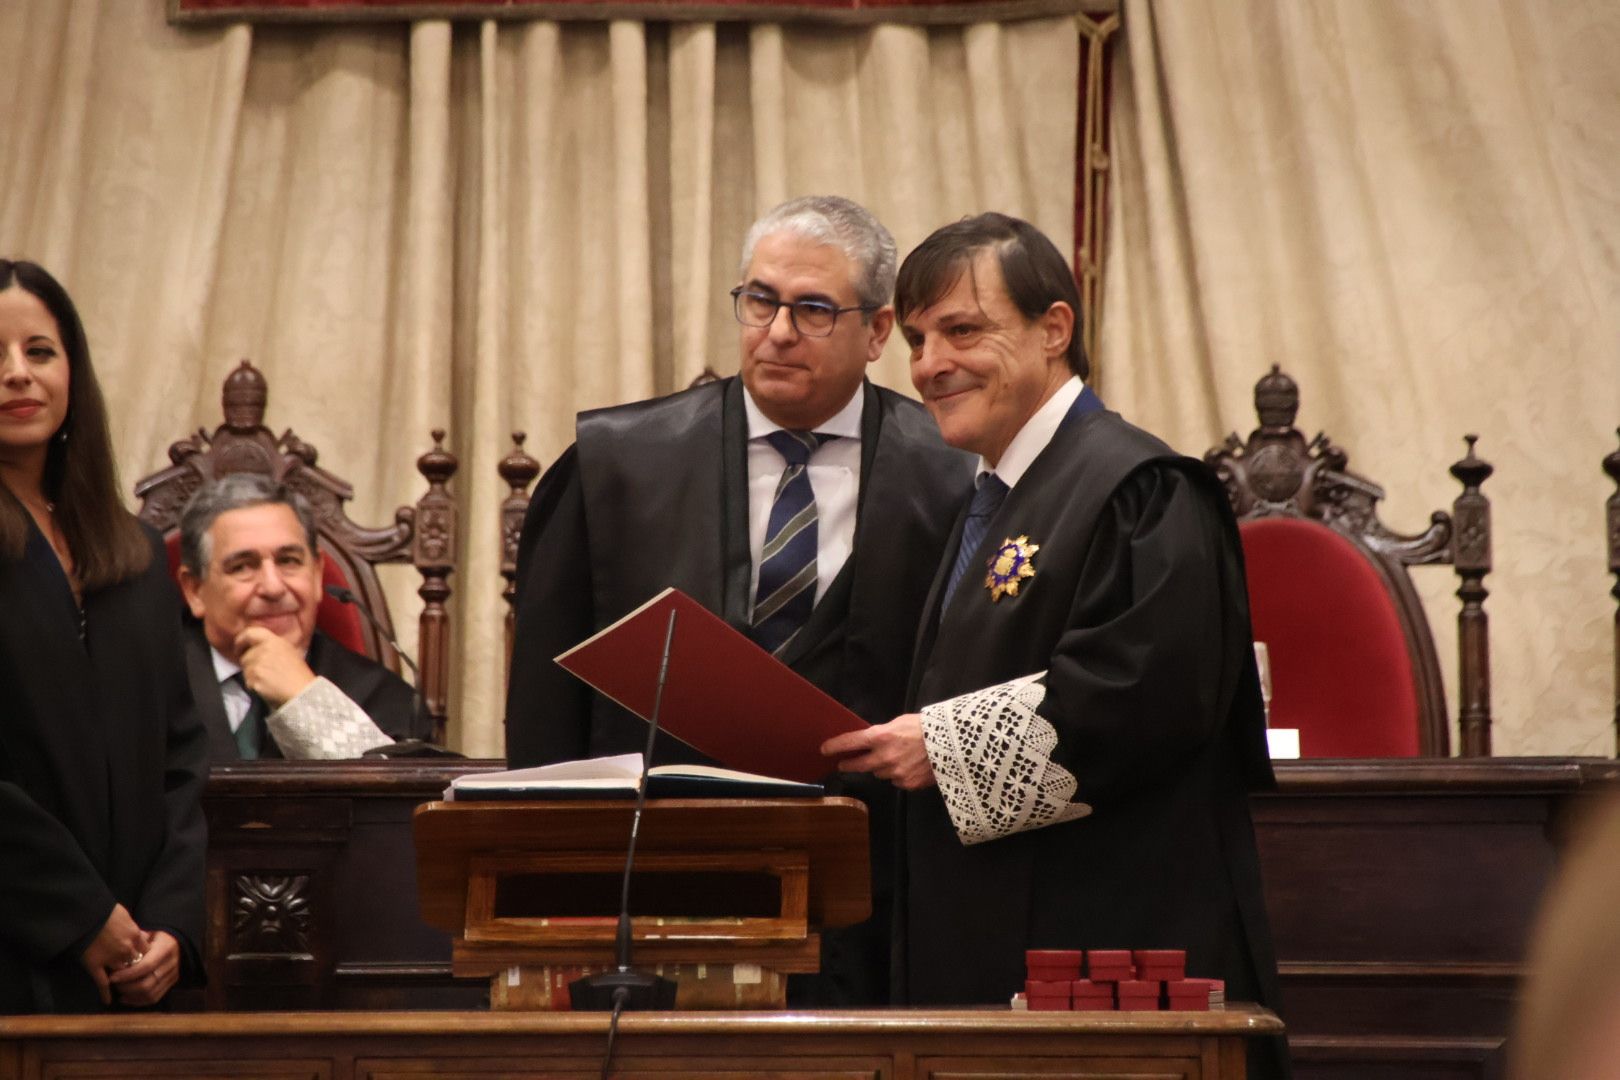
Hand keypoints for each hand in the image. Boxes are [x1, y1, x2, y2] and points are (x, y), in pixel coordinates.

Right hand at [79, 904, 145, 1005]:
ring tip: (124, 988)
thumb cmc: (106, 910)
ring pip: (122, 975)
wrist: (87, 913)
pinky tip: (108, 1001)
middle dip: (136, 971)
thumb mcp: (126, 916)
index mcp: (135, 936)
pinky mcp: (95, 965)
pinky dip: (105, 993)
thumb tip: (142, 934)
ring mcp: (111, 959)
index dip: (145, 958)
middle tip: (137, 979)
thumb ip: (134, 928)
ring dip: (124, 981)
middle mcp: (126, 949)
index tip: (145, 962)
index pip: (146, 952)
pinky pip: (102, 982)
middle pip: (136, 965)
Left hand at [107, 930, 180, 1006]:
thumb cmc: (156, 937)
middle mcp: (171, 964)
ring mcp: (173, 976)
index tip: (112, 977)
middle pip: (147, 984)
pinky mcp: (171, 984)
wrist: (175, 942)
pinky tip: (125, 998)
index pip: (147, 966)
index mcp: (166, 949)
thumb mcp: (147, 934)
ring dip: (131, 996)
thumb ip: (135, 943)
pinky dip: (138, 1001)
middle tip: (113, 984)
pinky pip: (154, 998)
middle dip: (127, 987)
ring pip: (150, 994)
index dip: (128, 974)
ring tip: (118, 991)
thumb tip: (118, 953)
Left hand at [235, 626, 315, 707]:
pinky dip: (254, 685)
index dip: (241, 640)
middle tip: (259, 671)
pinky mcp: (254, 677)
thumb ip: (271, 646)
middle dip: (249, 664)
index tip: (239, 648)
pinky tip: (266, 687)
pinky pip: (247, 681)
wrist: (302, 691)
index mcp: (274, 641)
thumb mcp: (288, 651)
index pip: (250, 633)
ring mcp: (258, 664)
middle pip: (245, 655)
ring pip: (245, 669)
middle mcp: (264, 649)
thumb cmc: (298, 674)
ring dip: (252, 676)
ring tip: (267, 680)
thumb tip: (256, 647)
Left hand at [821, 714, 936, 790]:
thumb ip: (882, 733)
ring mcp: (895, 773)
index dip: (835, 746)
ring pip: (879, 773)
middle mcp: (884, 757)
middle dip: (848, 764)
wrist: (953, 745)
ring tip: (895, 757)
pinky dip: (898, 775)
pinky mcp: (907, 784)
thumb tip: (870, 741)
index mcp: (881, 737)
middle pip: (858, 765)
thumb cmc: (927, 727)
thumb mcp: (900, 723)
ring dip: (881, 767)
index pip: (850, 742)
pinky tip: (909, 766)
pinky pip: (896, 781)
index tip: (824, 750)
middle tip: (842, 764)